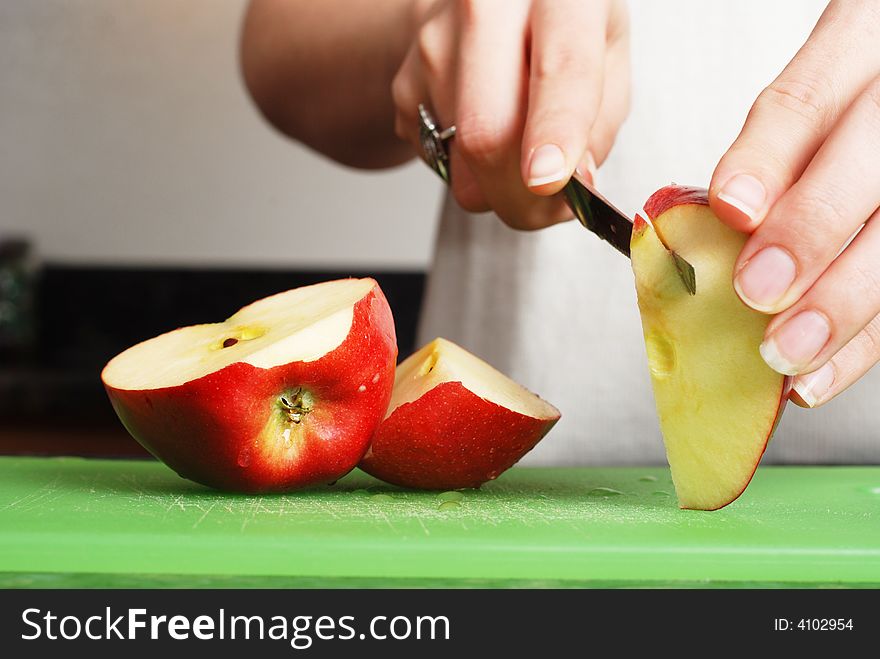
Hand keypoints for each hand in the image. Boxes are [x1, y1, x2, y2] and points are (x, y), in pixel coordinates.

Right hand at [392, 0, 629, 228]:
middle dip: (519, 196)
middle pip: (488, 132)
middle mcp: (487, 7)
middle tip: (545, 209)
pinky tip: (485, 124)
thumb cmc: (558, 27)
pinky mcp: (405, 83)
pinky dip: (469, 166)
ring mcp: (434, 44)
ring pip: (462, 161)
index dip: (555, 131)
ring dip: (497, 183)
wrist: (487, 7)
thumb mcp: (606, 55)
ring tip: (520, 143)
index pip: (561, 68)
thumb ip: (599, 119)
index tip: (547, 181)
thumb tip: (573, 183)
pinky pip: (440, 161)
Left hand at [709, 0, 879, 407]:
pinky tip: (821, 373)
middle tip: (757, 289)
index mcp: (860, 49)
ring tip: (787, 352)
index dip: (767, 157)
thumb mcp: (814, 94)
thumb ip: (773, 149)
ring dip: (843, 303)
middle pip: (869, 166)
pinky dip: (864, 341)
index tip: (730, 207)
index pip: (808, 100)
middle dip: (809, 233)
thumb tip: (713, 228)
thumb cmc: (845, 106)